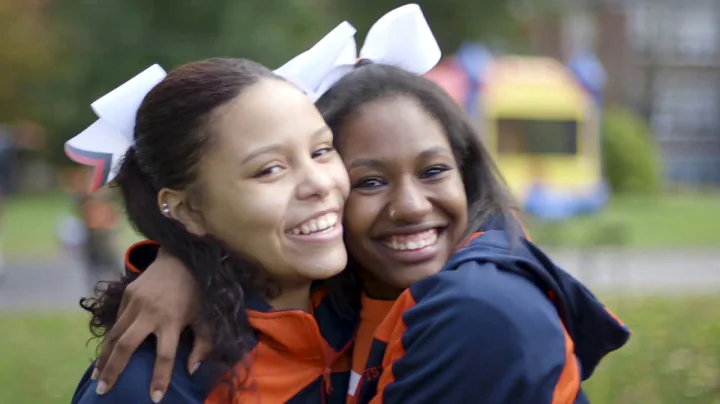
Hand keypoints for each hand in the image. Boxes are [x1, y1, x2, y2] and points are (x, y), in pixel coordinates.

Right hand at [93, 248, 210, 402]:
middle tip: (104, 390)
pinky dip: (110, 339)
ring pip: (114, 335)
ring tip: (98, 376)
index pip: (165, 355)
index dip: (160, 378)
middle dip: (113, 370)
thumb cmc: (197, 292)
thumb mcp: (206, 317)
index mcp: (173, 319)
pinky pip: (117, 321)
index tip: (154, 398)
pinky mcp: (127, 294)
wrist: (182, 257)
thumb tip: (191, 370)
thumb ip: (203, 344)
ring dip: (104, 357)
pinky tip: (106, 353)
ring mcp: (136, 302)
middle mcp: (150, 312)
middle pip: (126, 346)